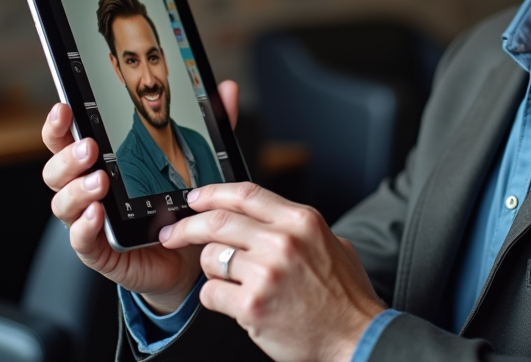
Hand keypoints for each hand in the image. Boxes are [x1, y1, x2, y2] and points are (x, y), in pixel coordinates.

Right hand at [41, 79, 240, 313]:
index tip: (65, 108)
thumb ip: (207, 127)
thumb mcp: (194, 161)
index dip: (59, 124)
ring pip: (62, 203)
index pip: (66, 139)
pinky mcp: (98, 252)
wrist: (184, 256)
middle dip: (68, 156)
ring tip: (99, 181)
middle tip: (89, 147)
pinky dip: (84, 228)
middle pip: (56, 170)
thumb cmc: (177, 205)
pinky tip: (97, 215)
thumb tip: (227, 90)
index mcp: (99, 163)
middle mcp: (86, 190)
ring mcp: (88, 221)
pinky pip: (81, 241)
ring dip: (77, 190)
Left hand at [159, 183, 385, 361]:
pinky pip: (211, 293)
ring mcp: (266, 273)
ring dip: (210, 269)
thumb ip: (298, 228)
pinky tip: (233, 303)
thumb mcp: (332, 244)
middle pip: (218, 221)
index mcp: (301, 221)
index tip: (194, 198)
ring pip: (211, 258)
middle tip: (174, 234)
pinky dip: (214, 298)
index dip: (212, 193)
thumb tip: (266, 218)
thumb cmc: (345, 297)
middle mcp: (283, 241)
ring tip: (226, 280)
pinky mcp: (252, 305)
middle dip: (188, 226)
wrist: (357, 338)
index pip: (245, 193)